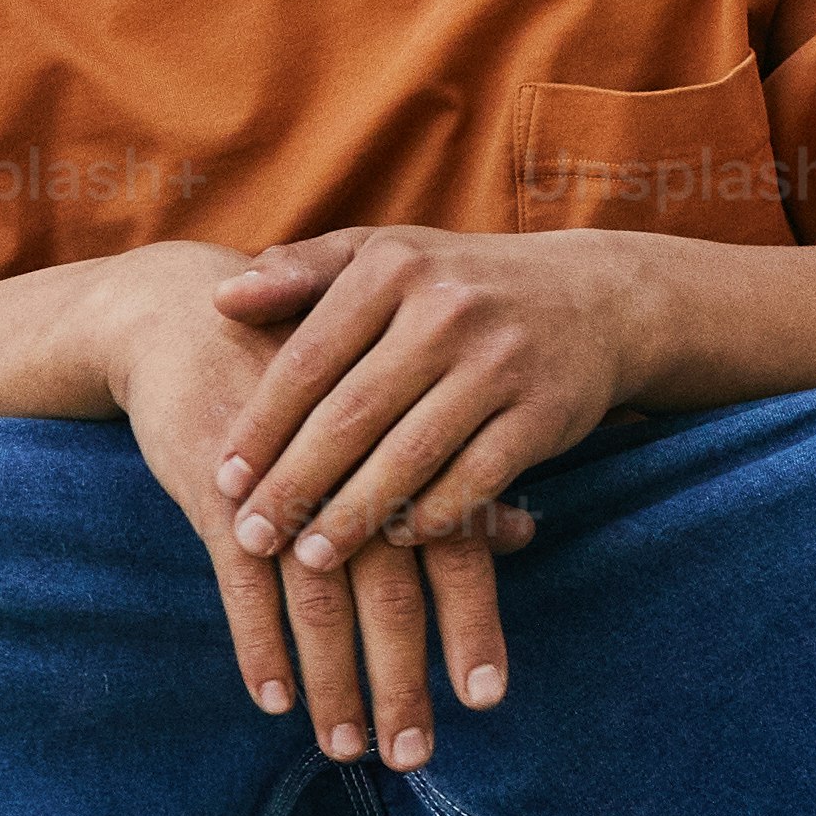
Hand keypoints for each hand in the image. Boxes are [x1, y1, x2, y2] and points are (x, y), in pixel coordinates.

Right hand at [91, 245, 533, 765]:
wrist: (189, 318)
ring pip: (317, 604)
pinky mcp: (218, 496)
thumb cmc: (304, 373)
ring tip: (344, 750)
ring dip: (332, 683)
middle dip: (400, 683)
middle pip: (389, 593)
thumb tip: (528, 531)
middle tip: (412, 756)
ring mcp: (283, 487)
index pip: (453, 554)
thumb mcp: (387, 409)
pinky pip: (242, 587)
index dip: (470, 630)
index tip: (486, 701)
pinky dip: (258, 646)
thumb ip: (454, 473)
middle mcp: (353, 473)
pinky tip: (273, 700)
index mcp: (405, 452)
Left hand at [212, 225, 620, 735]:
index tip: (223, 480)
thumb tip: (219, 300)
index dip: (261, 427)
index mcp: (392, 268)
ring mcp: (501, 363)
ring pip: (410, 455)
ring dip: (355, 516)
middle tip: (252, 537)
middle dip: (295, 485)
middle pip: (351, 415)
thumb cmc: (455, 284)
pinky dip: (434, 514)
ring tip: (308, 558)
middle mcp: (447, 310)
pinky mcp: (546, 412)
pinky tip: (395, 540)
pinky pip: (476, 478)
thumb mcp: (380, 256)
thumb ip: (299, 273)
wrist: (597, 298)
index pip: (307, 361)